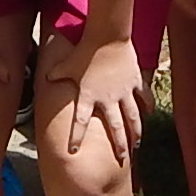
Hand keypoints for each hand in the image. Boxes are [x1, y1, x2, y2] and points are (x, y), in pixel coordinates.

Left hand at [49, 33, 145, 162]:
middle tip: (122, 158)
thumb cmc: (84, 51)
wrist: (107, 37)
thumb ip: (57, 73)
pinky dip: (147, 105)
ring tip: (138, 144)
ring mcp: (124, 91)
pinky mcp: (134, 82)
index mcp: (88, 97)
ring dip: (136, 131)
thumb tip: (46, 77)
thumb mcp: (66, 64)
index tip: (73, 151)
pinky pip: (143, 97)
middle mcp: (108, 99)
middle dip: (119, 144)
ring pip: (133, 117)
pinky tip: (150, 114)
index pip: (79, 122)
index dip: (76, 137)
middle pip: (115, 127)